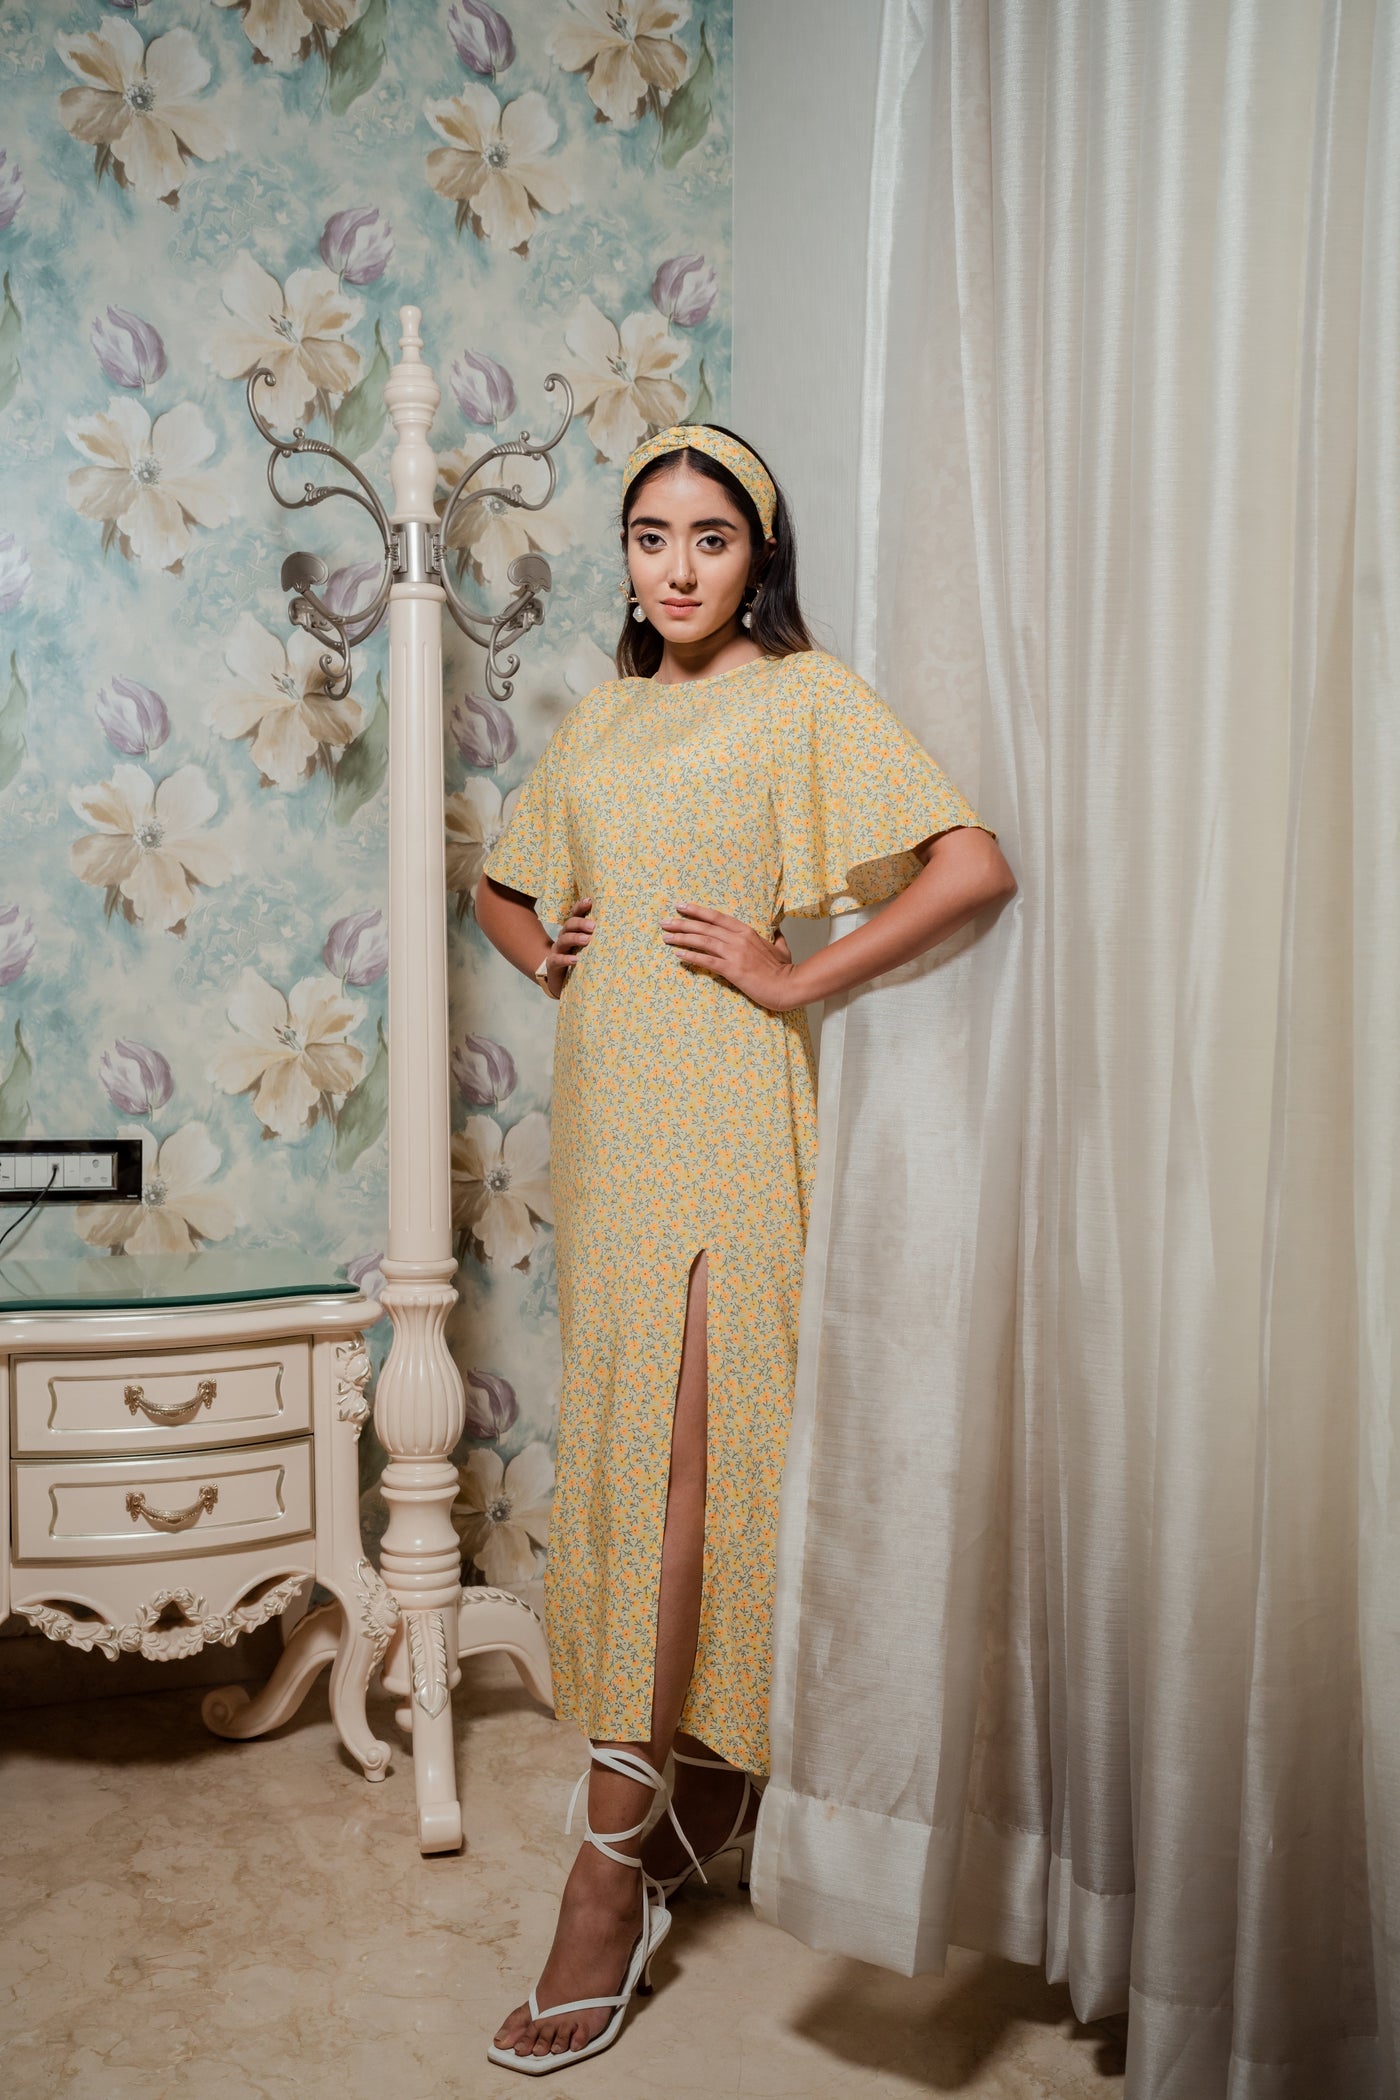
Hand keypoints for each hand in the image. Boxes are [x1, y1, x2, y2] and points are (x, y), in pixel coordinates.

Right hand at [543, 896, 592, 996]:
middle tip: (593, 926)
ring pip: (563, 940)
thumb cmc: (580, 960)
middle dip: (581, 923)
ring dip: (575, 938)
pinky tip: (575, 960)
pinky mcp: (553, 964)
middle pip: (569, 925)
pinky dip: (566, 959)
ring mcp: (557, 950)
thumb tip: (623, 929)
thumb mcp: (589, 947)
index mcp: (573, 930)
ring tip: (587, 940)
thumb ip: (599, 938)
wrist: (561, 981)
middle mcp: (564, 937)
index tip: (590, 901)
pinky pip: (557, 959)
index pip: (575, 915)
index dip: (581, 907)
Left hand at [661, 903, 799, 1010]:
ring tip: (666, 937)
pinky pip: (707, 961)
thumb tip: (777, 929)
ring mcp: (734, 954)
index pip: (717, 917)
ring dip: (682, 938)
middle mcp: (738, 939)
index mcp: (747, 931)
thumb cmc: (784, 970)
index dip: (697, 911)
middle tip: (664, 921)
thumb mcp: (781, 948)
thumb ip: (776, 936)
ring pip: (703, 942)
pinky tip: (679, 955)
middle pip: (705, 927)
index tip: (681, 905)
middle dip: (682, 923)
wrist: (788, 986)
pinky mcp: (732, 970)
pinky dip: (692, 956)